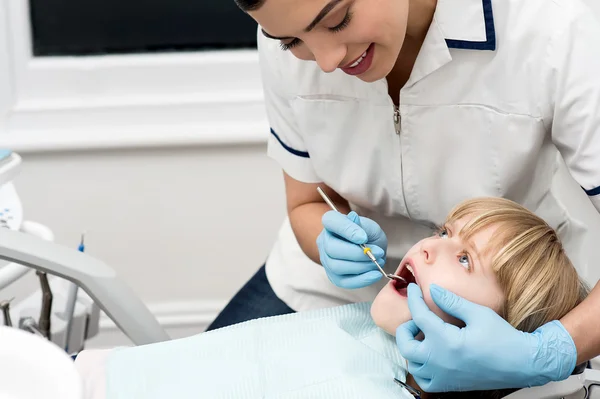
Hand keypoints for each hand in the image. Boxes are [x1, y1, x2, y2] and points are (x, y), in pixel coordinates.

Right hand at [316, 210, 386, 288]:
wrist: (368, 249)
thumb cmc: (367, 235)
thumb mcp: (368, 225)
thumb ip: (361, 224)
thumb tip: (353, 218)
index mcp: (331, 222)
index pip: (332, 222)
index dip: (347, 230)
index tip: (364, 237)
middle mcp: (324, 241)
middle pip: (332, 248)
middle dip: (357, 253)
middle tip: (377, 253)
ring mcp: (327, 261)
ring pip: (337, 266)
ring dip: (361, 266)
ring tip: (377, 262)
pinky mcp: (334, 277)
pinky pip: (344, 281)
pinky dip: (362, 279)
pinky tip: (375, 275)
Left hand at [395, 284, 576, 391]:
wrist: (523, 364)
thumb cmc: (503, 338)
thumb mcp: (478, 313)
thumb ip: (451, 301)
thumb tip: (433, 290)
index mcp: (446, 341)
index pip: (419, 315)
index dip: (414, 299)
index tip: (413, 289)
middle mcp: (440, 362)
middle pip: (405, 344)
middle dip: (406, 328)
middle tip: (417, 319)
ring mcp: (443, 376)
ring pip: (412, 364)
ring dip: (413, 348)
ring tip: (425, 336)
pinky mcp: (450, 386)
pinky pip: (424, 380)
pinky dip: (421, 368)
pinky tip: (432, 355)